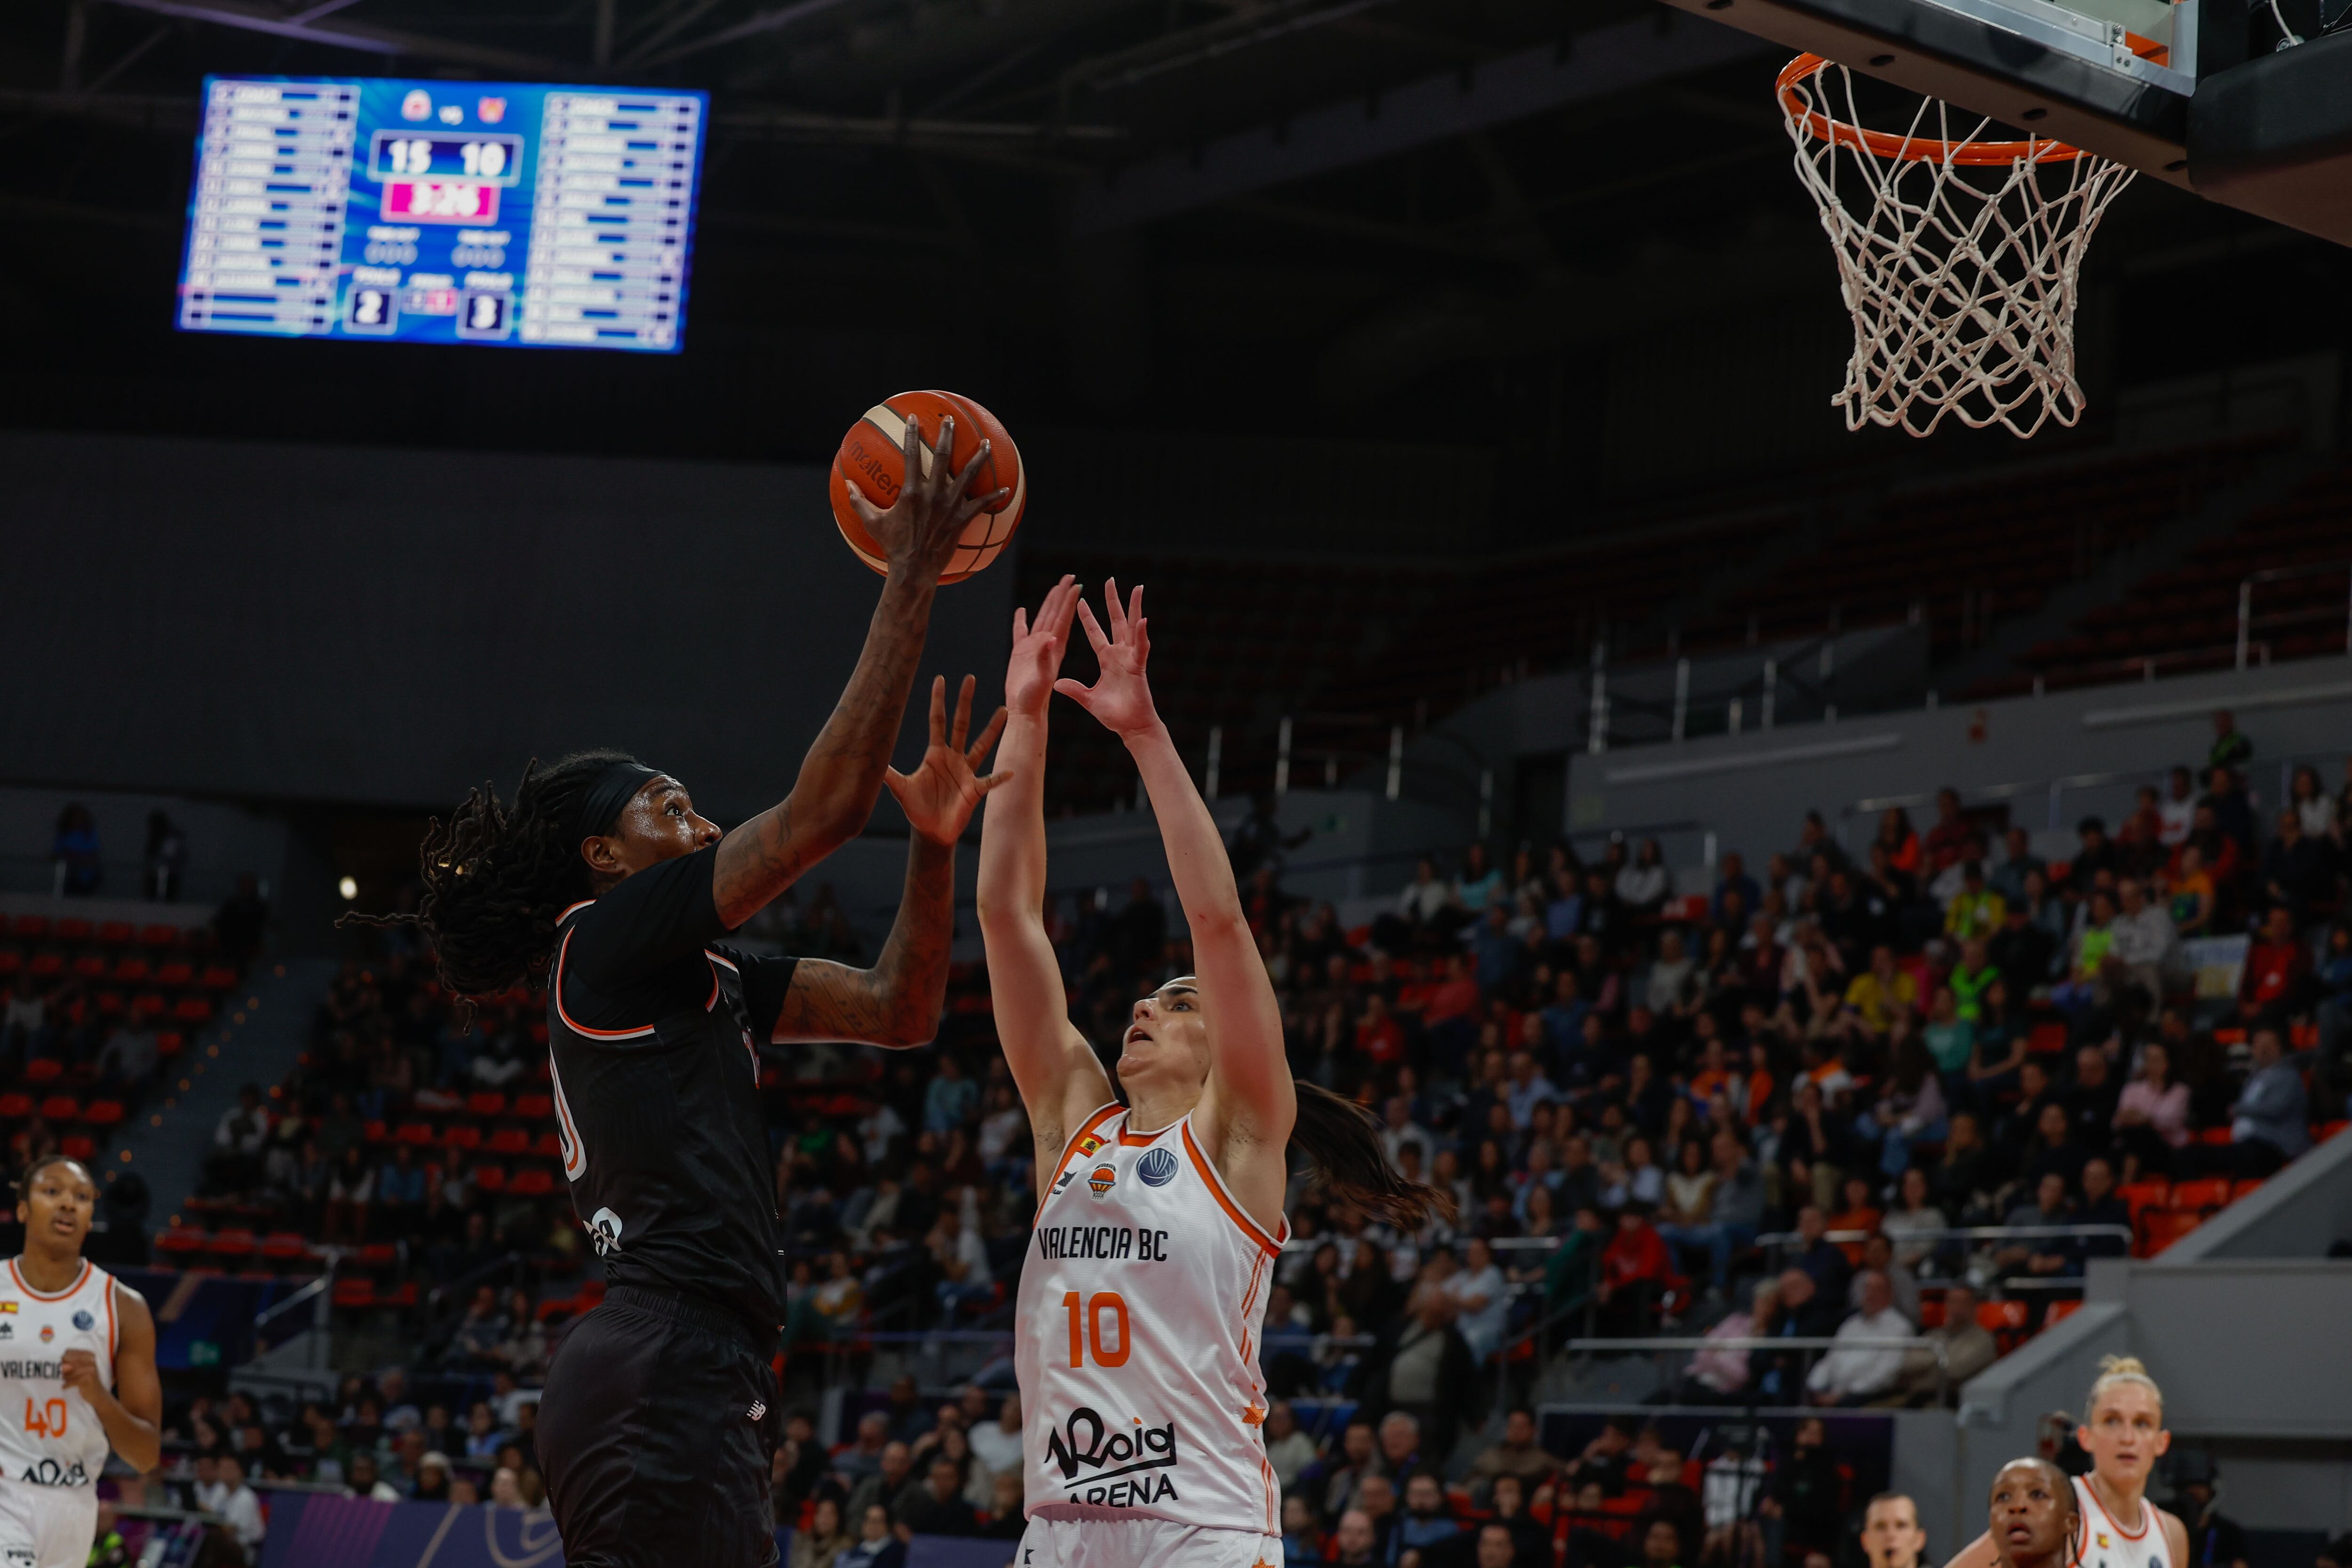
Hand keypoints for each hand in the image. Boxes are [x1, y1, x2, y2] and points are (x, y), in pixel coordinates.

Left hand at [60, 1350, 99, 1400]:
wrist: (97, 1393)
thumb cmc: (86, 1379)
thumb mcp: (79, 1369)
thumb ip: (69, 1364)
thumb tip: (59, 1365)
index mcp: (88, 1355)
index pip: (68, 1352)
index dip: (62, 1360)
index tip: (61, 1367)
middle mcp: (90, 1360)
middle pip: (67, 1361)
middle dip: (62, 1370)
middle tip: (62, 1376)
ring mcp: (91, 1369)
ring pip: (68, 1372)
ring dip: (64, 1378)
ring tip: (65, 1381)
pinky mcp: (88, 1379)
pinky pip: (71, 1381)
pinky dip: (66, 1385)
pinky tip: (65, 1386)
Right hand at [841, 412, 1010, 586]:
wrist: (913, 570)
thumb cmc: (892, 547)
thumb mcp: (872, 523)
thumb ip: (858, 501)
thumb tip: (845, 484)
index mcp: (911, 492)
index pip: (909, 455)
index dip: (911, 434)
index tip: (913, 418)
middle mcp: (933, 494)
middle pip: (942, 457)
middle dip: (947, 435)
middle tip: (950, 420)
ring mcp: (950, 506)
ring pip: (968, 476)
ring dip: (979, 457)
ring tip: (987, 443)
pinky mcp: (962, 520)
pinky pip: (981, 505)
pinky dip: (994, 497)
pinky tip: (1006, 490)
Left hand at [885, 675, 1007, 844]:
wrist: (931, 831)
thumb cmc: (916, 808)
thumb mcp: (900, 789)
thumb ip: (888, 774)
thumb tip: (867, 758)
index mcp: (935, 753)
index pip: (938, 721)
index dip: (938, 700)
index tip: (940, 679)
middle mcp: (953, 757)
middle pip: (961, 723)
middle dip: (964, 701)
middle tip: (969, 678)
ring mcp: (966, 772)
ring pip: (981, 745)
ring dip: (992, 729)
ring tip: (1003, 711)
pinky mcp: (975, 789)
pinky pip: (990, 781)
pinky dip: (1000, 777)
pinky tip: (1011, 771)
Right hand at [1005, 575, 1081, 717]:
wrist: (1025, 711)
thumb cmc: (1036, 699)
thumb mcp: (1044, 678)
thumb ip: (1045, 658)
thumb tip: (1050, 638)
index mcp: (1056, 648)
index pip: (1064, 619)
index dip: (1070, 601)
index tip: (1077, 584)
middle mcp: (1047, 644)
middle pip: (1055, 613)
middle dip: (1062, 595)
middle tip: (1069, 577)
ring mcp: (1034, 647)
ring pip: (1041, 618)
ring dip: (1048, 603)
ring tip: (1054, 587)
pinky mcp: (1020, 653)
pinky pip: (1021, 631)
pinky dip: (1021, 620)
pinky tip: (1022, 610)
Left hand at [1055, 579, 1158, 737]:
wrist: (1130, 727)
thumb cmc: (1113, 715)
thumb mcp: (1088, 699)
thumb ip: (1074, 689)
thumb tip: (1057, 683)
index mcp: (1106, 660)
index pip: (1095, 633)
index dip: (1087, 617)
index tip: (1080, 600)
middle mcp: (1119, 655)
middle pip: (1116, 622)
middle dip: (1113, 601)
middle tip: (1111, 581)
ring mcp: (1130, 659)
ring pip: (1133, 627)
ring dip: (1134, 608)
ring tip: (1137, 588)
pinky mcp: (1138, 667)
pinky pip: (1141, 648)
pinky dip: (1142, 634)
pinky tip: (1142, 620)